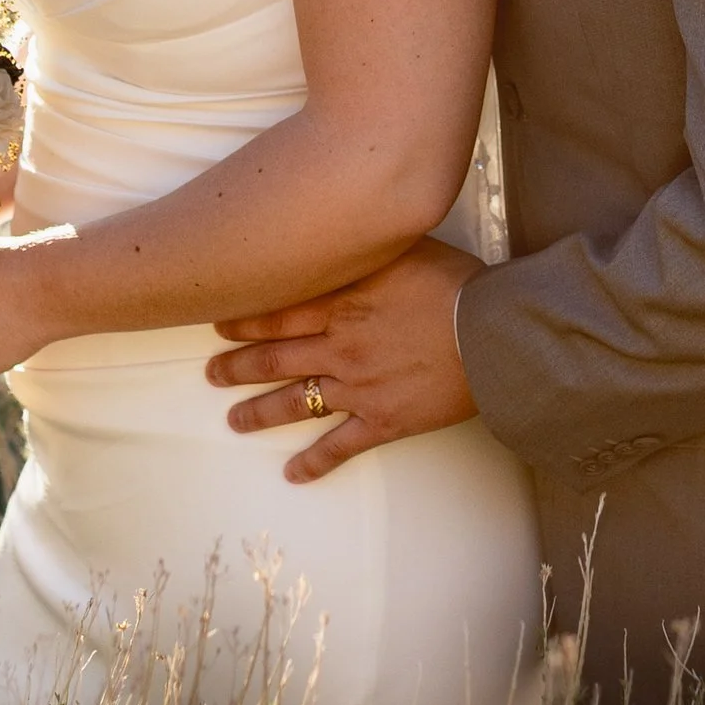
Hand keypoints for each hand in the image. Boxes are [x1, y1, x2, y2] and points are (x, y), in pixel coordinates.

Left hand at [206, 238, 485, 479]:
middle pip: (274, 359)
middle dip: (237, 367)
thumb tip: (344, 230)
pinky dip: (313, 463)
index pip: (277, 313)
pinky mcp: (383, 421)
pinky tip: (292, 474)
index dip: (243, 321)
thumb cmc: (456, 284)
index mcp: (342, 302)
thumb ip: (367, 247)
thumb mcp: (405, 248)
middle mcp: (339, 346)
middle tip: (211, 373)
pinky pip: (339, 446)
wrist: (492, 333)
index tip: (219, 325)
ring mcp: (357, 387)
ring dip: (259, 413)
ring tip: (234, 421)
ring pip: (295, 403)